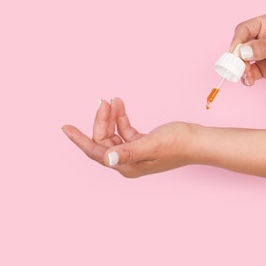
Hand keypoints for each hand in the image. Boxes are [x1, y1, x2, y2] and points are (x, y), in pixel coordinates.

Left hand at [61, 98, 194, 177]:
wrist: (199, 141)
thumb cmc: (178, 143)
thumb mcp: (150, 144)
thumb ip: (128, 151)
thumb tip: (108, 159)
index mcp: (127, 165)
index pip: (96, 152)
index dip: (79, 139)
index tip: (65, 127)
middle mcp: (128, 162)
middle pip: (104, 140)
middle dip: (102, 120)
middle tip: (104, 100)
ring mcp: (135, 153)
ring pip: (113, 134)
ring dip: (111, 117)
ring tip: (113, 99)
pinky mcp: (143, 144)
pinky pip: (124, 130)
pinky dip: (121, 118)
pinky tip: (120, 105)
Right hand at [230, 12, 265, 94]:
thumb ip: (263, 48)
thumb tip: (242, 52)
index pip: (244, 29)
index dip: (237, 41)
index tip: (235, 54)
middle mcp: (264, 37)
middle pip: (241, 45)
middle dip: (237, 57)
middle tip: (238, 68)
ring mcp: (264, 54)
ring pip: (243, 60)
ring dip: (241, 69)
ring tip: (247, 77)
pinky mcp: (265, 68)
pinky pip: (249, 71)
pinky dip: (247, 77)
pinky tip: (250, 81)